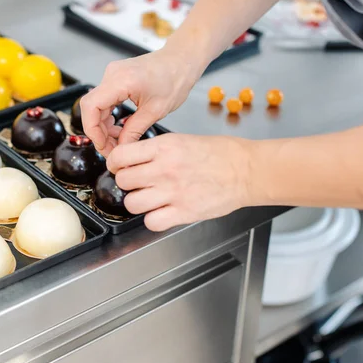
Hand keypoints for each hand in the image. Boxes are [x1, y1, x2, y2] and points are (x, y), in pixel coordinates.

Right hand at [80, 48, 200, 156]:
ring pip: (95, 106)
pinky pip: (103, 100)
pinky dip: (107, 116)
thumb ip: (134, 131)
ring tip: (117, 140)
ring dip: (103, 126)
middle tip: (110, 148)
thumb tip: (122, 148)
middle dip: (97, 131)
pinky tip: (117, 127)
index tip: (102, 145)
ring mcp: (112, 75)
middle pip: (90, 107)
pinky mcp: (115, 78)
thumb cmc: (175, 78)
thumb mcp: (155, 111)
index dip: (92, 130)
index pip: (90, 107)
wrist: (181, 61)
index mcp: (122, 80)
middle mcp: (112, 74)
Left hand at [108, 133, 255, 230]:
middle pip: (123, 180)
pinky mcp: (184, 212)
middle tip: (136, 183)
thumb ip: (156, 151)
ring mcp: (173, 192)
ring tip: (149, 198)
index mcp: (164, 147)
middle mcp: (165, 169)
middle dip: (126, 183)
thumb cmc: (220, 154)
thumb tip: (134, 159)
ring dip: (137, 202)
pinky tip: (161, 212)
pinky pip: (151, 222)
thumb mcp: (182, 140)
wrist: (246, 170)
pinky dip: (153, 219)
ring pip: (132, 203)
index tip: (119, 166)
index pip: (120, 156)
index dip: (115, 163)